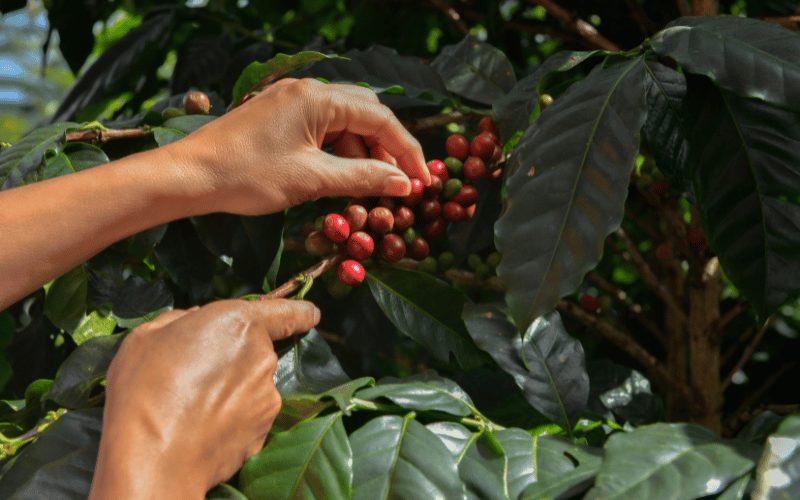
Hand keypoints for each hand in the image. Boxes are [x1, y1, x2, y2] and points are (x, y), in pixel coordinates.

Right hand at [89, 299, 320, 498]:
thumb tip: (194, 320)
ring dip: (232, 391)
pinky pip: (248, 417)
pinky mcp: (263, 432)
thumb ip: (181, 320)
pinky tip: (201, 428)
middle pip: (257, 351)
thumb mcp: (149, 336)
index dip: (300, 313)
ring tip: (191, 406)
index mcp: (240, 323)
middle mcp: (263, 358)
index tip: (310, 315)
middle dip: (234, 358)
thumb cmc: (145, 388)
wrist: (152, 456)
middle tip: (194, 373)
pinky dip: (231, 420)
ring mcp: (267, 397)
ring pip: (252, 386)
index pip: (288, 312)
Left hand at [168, 78, 429, 215]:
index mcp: (319, 98)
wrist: (189, 176)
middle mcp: (308, 91)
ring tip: (370, 190)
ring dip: (361, 155)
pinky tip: (340, 180)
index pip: (381, 118)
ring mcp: (291, 102)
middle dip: (386, 150)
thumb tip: (403, 184)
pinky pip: (321, 130)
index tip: (423, 181)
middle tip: (400, 184)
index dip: (407, 151)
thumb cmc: (248, 176)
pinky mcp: (278, 117)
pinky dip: (337, 154)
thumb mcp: (312, 179)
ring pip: (344, 124)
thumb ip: (363, 178)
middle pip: (365, 114)